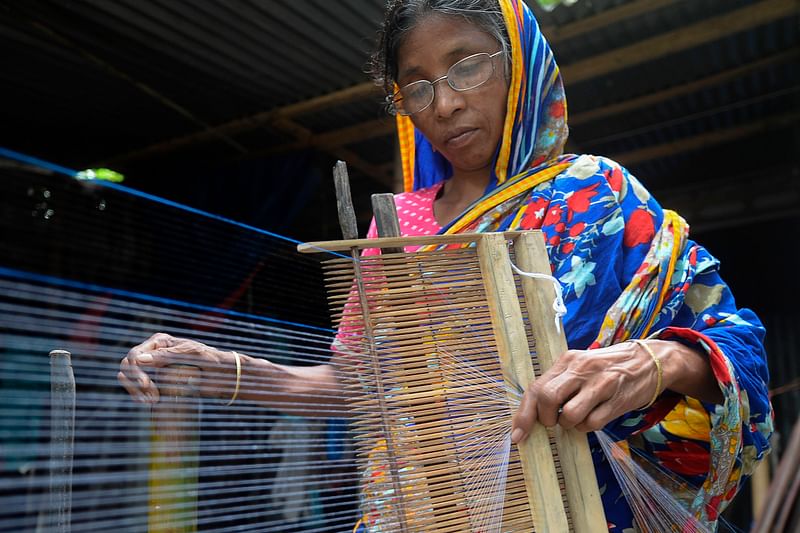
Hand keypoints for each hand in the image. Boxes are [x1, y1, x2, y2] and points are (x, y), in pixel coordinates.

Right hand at [118, 332, 230, 402]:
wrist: (222, 374)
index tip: (147, 386)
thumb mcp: (191, 354)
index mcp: (159, 342)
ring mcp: (152, 367)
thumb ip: (167, 355)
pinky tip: (148, 402)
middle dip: (135, 383)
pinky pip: (137, 388)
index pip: (134, 355)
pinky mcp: (155, 381)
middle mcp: (153, 352)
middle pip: (127, 366)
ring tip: (150, 402)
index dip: (136, 371)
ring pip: (127, 377)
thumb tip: (140, 359)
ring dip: (134, 391)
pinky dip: (138, 395)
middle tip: (151, 398)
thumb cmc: (210, 359)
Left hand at [511, 341, 659, 441]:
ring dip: (570, 425)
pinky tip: (596, 415)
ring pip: (571, 415)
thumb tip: (533, 412)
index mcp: (567, 360)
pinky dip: (589, 427)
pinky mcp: (618, 399)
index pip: (536, 387)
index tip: (518, 435)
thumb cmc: (606, 368)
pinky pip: (593, 423)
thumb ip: (558, 383)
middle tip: (555, 422)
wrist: (650, 361)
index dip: (524, 414)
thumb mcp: (580, 366)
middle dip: (547, 418)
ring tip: (579, 417)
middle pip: (548, 398)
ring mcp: (600, 384)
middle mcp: (581, 369)